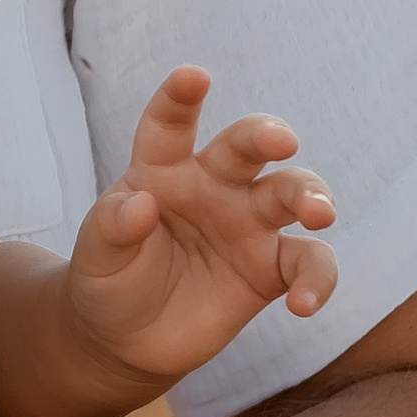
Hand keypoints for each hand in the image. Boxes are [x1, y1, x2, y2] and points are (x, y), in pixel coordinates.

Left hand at [64, 68, 336, 395]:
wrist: (127, 339)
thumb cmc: (108, 282)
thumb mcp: (96, 259)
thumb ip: (112, 228)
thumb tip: (141, 205)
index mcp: (162, 170)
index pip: (169, 125)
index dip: (180, 99)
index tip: (192, 76)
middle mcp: (213, 186)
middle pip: (248, 146)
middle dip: (267, 134)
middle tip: (281, 141)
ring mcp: (248, 224)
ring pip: (293, 192)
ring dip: (313, 196)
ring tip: (319, 215)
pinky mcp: (272, 268)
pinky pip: (309, 263)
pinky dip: (317, 280)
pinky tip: (303, 305)